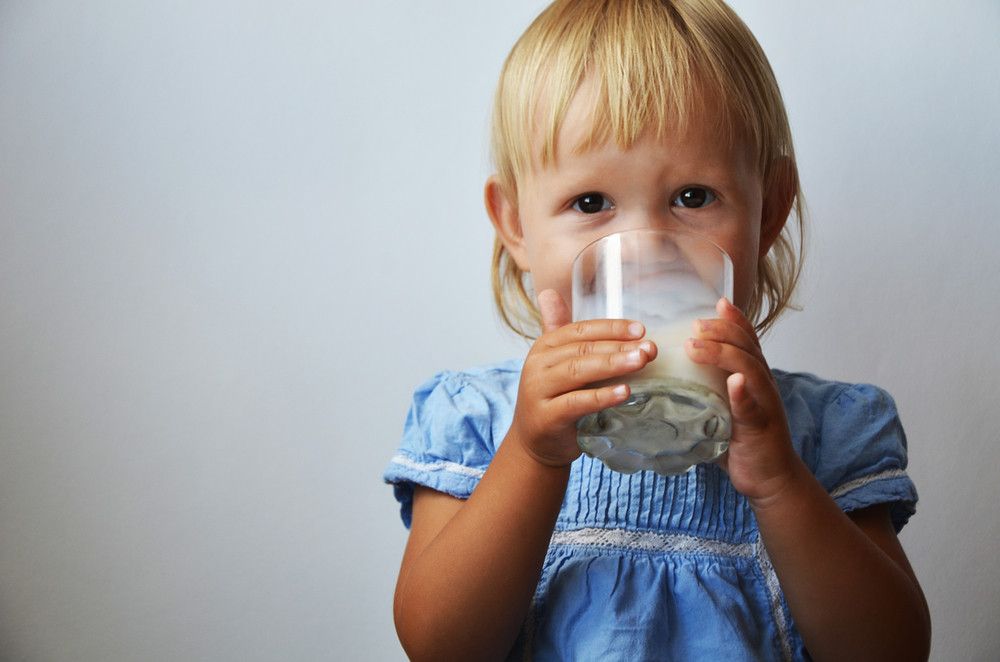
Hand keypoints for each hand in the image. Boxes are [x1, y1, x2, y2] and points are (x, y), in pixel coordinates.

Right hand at [508, 289, 656, 467]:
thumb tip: (550, 292)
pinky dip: (601, 396)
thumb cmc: (553, 400)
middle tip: (649, 348)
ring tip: (640, 361)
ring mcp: (539, 390)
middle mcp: (538, 365)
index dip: (611, 328)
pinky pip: (576, 403)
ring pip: (578, 371)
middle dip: (618, 346)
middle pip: (582, 349)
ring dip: (612, 364)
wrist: (533, 443)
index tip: (641, 330)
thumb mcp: (555, 363)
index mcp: (544, 346)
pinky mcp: (546, 417)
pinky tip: (624, 392)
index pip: (580, 330)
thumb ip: (561, 332)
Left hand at [686, 298, 804, 505]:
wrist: (770, 480)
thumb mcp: (722, 410)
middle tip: (696, 324)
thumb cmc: (742, 443)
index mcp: (753, 378)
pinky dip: (743, 393)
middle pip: (747, 347)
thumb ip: (706, 392)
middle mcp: (763, 386)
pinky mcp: (761, 429)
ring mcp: (765, 406)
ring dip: (724, 354)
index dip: (735, 320)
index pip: (747, 340)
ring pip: (750, 370)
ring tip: (696, 346)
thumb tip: (668, 381)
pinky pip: (753, 408)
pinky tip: (734, 382)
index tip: (718, 302)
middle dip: (723, 331)